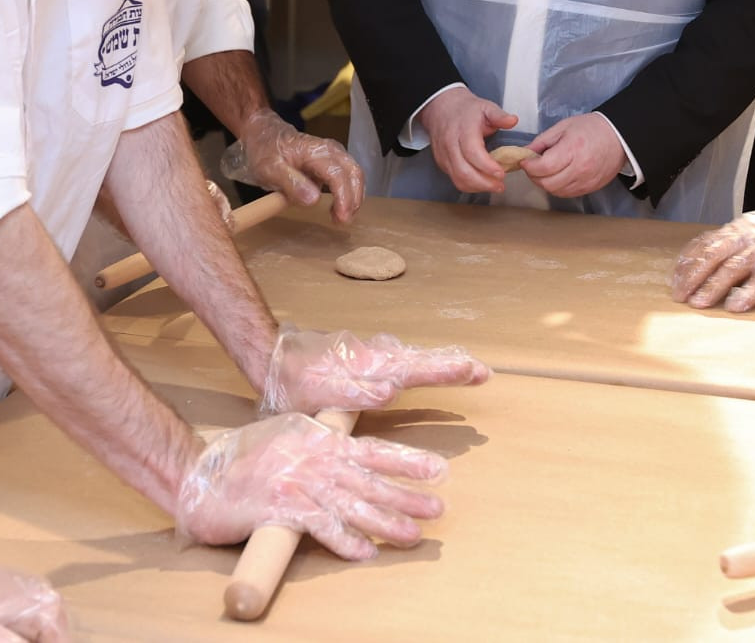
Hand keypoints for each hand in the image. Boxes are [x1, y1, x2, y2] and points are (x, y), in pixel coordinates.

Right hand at [174, 412, 449, 560]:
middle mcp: (315, 460)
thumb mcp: (286, 432)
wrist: (201, 476)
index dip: (406, 460)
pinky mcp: (283, 510)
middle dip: (406, 495)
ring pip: (353, 505)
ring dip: (386, 521)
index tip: (437, 470)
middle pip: (370, 480)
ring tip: (413, 534)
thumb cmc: (242, 456)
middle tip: (438, 508)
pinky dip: (345, 541)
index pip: (372, 449)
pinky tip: (366, 552)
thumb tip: (346, 449)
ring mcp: (300, 484)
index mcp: (319, 438)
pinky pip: (321, 527)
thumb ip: (318, 440)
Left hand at [227, 111, 364, 222]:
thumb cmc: (265, 151)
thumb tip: (313, 200)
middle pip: (354, 173)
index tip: (340, 217)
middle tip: (343, 222)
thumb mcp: (268, 169)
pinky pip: (348, 177)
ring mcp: (334, 155)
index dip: (343, 197)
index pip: (338, 174)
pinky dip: (348, 194)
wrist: (265, 135)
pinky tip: (338, 209)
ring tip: (339, 218)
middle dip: (353, 200)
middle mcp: (330, 150)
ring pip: (355, 175)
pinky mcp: (333, 162)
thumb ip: (290, 183)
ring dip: (353, 198)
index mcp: (314, 150)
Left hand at [260, 324, 490, 415]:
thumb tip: (391, 390)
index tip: (475, 371)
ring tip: (463, 367)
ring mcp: (369, 358)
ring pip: (411, 359)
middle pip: (422, 361)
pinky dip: (416, 363)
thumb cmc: (294, 385)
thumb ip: (356, 393)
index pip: (418, 370)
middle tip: (482, 371)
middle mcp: (376, 360)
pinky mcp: (360, 360)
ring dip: (437, 363)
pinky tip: (420, 368)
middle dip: (452, 365)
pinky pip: (397, 360)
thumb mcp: (321, 396)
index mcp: (371, 371)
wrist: (272, 360)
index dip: (447, 372)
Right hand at [417, 86, 519, 194]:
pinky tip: (482, 183)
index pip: (472, 152)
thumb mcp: (485, 107)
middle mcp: (450, 144)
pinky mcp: (442, 163)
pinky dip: (470, 185)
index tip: (501, 173)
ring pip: (458, 179)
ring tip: (494, 186)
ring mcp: (444, 155)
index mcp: (463, 129)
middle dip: (484, 183)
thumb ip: (499, 115)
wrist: (442, 108)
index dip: (487, 166)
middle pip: (464, 171)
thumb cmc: (465, 110)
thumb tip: (513, 121)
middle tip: (500, 185)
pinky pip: (455, 179)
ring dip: (477, 187)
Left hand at [524, 113, 626, 197]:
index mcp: (572, 149)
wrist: (619, 137)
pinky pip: (567, 194)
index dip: (530, 166)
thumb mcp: (564, 127)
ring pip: (556, 191)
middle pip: (548, 183)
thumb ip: (543, 141)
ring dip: (545, 183)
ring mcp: (586, 181)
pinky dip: (558, 188)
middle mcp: (580, 168)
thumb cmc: (592, 128)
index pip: (544, 167)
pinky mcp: (591, 188)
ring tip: (544, 172)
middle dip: (534, 176)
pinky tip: (557, 177)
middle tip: (532, 167)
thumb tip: (526, 152)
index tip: (525, 161)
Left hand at [670, 206, 754, 311]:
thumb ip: (737, 239)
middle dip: (693, 277)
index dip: (688, 262)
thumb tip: (711, 252)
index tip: (675, 278)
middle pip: (713, 256)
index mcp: (740, 228)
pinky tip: (735, 307)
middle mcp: (749, 236)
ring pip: (732, 269)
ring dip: (713, 287)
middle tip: (679, 296)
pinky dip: (747, 294)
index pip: (705, 243)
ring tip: (699, 303)